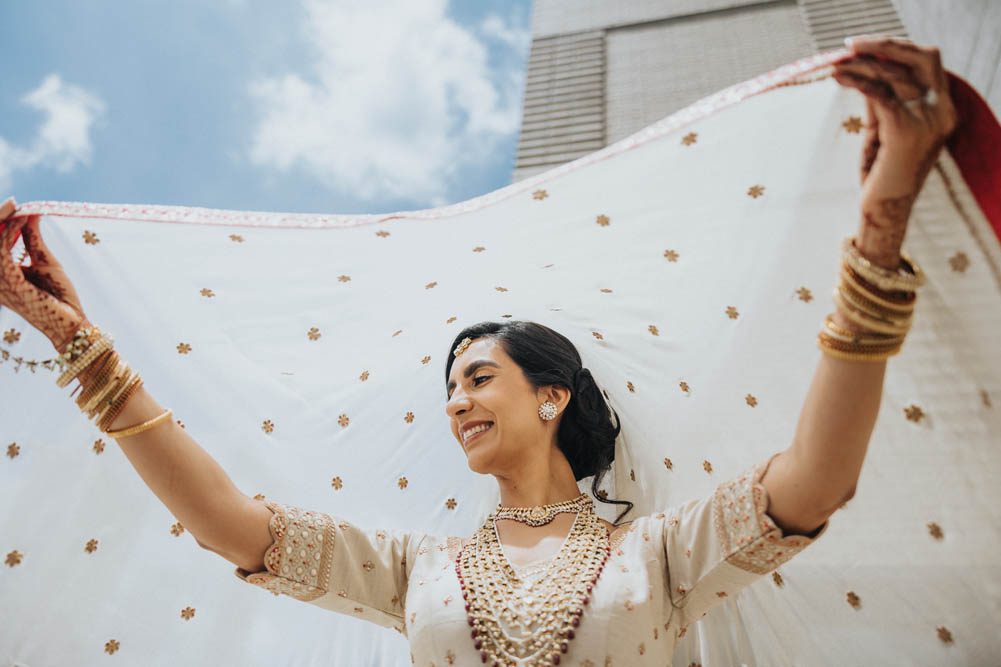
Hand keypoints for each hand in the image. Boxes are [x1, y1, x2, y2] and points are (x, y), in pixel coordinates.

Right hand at [0, 197, 91, 353]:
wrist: (72, 323)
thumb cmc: (59, 296)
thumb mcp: (45, 261)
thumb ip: (32, 240)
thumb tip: (30, 214)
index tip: (13, 204)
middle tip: (13, 202)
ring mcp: (0, 284)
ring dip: (3, 222)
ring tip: (17, 207)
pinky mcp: (10, 286)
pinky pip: (2, 254)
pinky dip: (11, 234)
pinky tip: (23, 221)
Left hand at [832, 35, 958, 266]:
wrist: (884, 210)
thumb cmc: (882, 172)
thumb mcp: (884, 128)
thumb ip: (883, 100)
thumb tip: (866, 70)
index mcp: (943, 107)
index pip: (927, 61)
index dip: (897, 46)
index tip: (864, 44)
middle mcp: (943, 111)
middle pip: (920, 57)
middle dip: (884, 45)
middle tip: (850, 45)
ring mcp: (928, 121)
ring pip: (895, 74)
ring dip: (861, 65)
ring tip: (835, 66)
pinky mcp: (906, 132)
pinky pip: (881, 95)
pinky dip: (859, 82)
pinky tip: (840, 78)